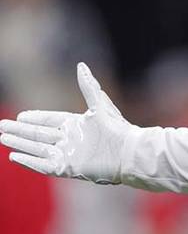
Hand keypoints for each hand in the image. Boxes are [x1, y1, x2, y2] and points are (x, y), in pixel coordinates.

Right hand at [0, 63, 137, 183]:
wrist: (128, 153)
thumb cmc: (118, 129)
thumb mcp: (100, 104)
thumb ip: (88, 86)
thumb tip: (80, 65)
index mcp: (77, 125)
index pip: (50, 121)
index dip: (35, 118)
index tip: (20, 115)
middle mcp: (70, 140)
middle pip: (39, 135)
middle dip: (21, 130)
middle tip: (2, 126)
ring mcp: (67, 155)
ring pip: (37, 148)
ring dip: (20, 143)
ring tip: (3, 138)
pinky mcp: (66, 169)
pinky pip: (42, 165)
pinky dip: (28, 161)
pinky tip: (14, 156)